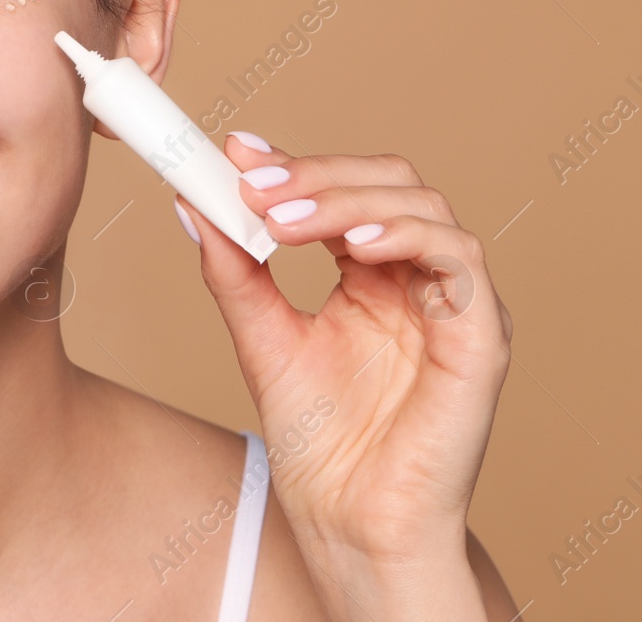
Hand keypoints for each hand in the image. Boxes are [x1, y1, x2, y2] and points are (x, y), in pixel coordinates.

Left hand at [172, 131, 511, 615]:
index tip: (237, 151)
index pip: (344, 191)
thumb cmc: (319, 444)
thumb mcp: (261, 338)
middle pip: (386, 183)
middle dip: (316, 174)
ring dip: (348, 200)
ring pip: (422, 206)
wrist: (348, 522)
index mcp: (370, 275)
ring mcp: (452, 303)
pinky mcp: (480, 335)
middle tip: (254, 185)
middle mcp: (416, 279)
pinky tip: (352, 245)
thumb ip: (233, 272)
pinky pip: (460, 259)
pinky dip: (405, 236)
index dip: (295, 164)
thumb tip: (192, 204)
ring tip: (283, 220)